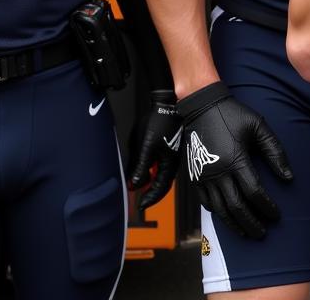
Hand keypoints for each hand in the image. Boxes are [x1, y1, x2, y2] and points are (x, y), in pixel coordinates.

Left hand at [129, 89, 182, 211]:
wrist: (170, 103)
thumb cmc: (160, 122)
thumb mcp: (146, 147)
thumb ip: (140, 168)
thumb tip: (135, 185)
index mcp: (169, 164)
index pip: (160, 189)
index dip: (149, 199)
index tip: (140, 205)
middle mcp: (174, 161)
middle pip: (162, 183)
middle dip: (150, 190)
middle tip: (139, 195)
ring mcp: (174, 153)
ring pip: (162, 173)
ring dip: (150, 179)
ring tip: (139, 180)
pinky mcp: (171, 145)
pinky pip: (162, 163)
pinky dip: (153, 168)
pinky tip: (147, 163)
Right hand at [177, 81, 292, 238]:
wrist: (202, 107)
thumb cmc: (234, 114)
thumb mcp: (259, 127)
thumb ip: (275, 152)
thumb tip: (289, 177)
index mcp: (236, 160)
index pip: (254, 192)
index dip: (267, 207)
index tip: (277, 215)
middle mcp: (218, 173)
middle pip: (236, 208)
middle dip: (252, 223)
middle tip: (263, 232)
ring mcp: (204, 177)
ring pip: (220, 211)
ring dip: (235, 224)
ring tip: (247, 232)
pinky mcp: (195, 177)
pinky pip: (206, 204)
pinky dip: (219, 214)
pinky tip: (229, 217)